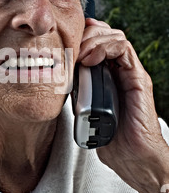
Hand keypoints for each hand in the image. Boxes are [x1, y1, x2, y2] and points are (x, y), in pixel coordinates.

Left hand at [77, 18, 168, 192]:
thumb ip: (76, 92)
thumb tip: (55, 81)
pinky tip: (90, 59)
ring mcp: (129, 72)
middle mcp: (119, 70)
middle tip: (69, 47)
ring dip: (92, 40)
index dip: (80, 36)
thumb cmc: (109, 138)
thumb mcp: (83, 109)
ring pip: (114, 37)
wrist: (132, 158)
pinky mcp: (137, 78)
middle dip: (84, 34)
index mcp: (106, 74)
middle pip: (104, 34)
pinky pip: (124, 49)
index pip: (95, 42)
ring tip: (78, 55)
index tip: (62, 41)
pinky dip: (106, 47)